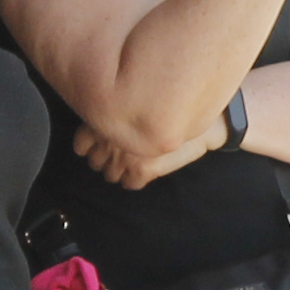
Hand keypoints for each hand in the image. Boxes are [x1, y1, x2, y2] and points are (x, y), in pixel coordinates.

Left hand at [78, 116, 222, 190]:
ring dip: (119, 173)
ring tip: (130, 166)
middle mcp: (113, 135)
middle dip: (105, 162)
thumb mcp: (138, 105)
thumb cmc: (174, 109)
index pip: (82, 143)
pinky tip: (143, 173)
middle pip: (96, 162)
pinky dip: (134, 181)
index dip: (90, 148)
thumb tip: (92, 138)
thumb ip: (115, 116)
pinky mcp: (143, 168)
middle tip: (119, 158)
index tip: (100, 148)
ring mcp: (127, 153)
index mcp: (109, 118)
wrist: (206, 120)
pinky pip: (130, 184)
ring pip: (111, 175)